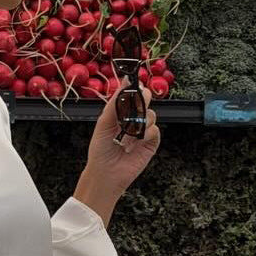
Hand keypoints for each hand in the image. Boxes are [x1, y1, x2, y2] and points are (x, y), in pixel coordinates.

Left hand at [74, 79, 161, 222]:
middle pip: (145, 100)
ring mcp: (143, 131)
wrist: (106, 173)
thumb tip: (125, 82)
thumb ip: (115, 103)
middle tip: (137, 104)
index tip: (135, 85)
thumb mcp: (104, 123)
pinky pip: (155, 130)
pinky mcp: (151, 143)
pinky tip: (136, 142)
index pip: (132, 94)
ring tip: (127, 135)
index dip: (135, 88)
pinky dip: (147, 134)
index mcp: (121, 113)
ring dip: (141, 122)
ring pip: (151, 115)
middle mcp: (133, 120)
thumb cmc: (100, 151)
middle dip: (143, 99)